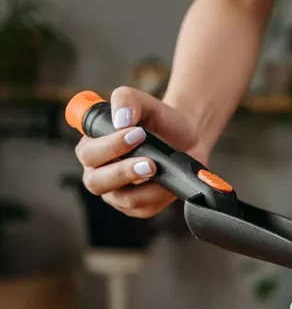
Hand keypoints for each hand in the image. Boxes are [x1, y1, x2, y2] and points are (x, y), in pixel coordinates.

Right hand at [74, 87, 204, 218]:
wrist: (187, 137)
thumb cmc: (158, 120)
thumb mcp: (142, 102)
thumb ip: (125, 100)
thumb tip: (121, 120)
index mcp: (92, 148)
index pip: (88, 154)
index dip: (109, 147)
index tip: (136, 133)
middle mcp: (99, 172)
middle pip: (96, 182)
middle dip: (122, 172)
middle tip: (148, 161)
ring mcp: (118, 193)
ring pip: (120, 198)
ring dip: (142, 186)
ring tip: (158, 168)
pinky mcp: (139, 207)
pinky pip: (143, 207)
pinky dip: (157, 196)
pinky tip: (166, 181)